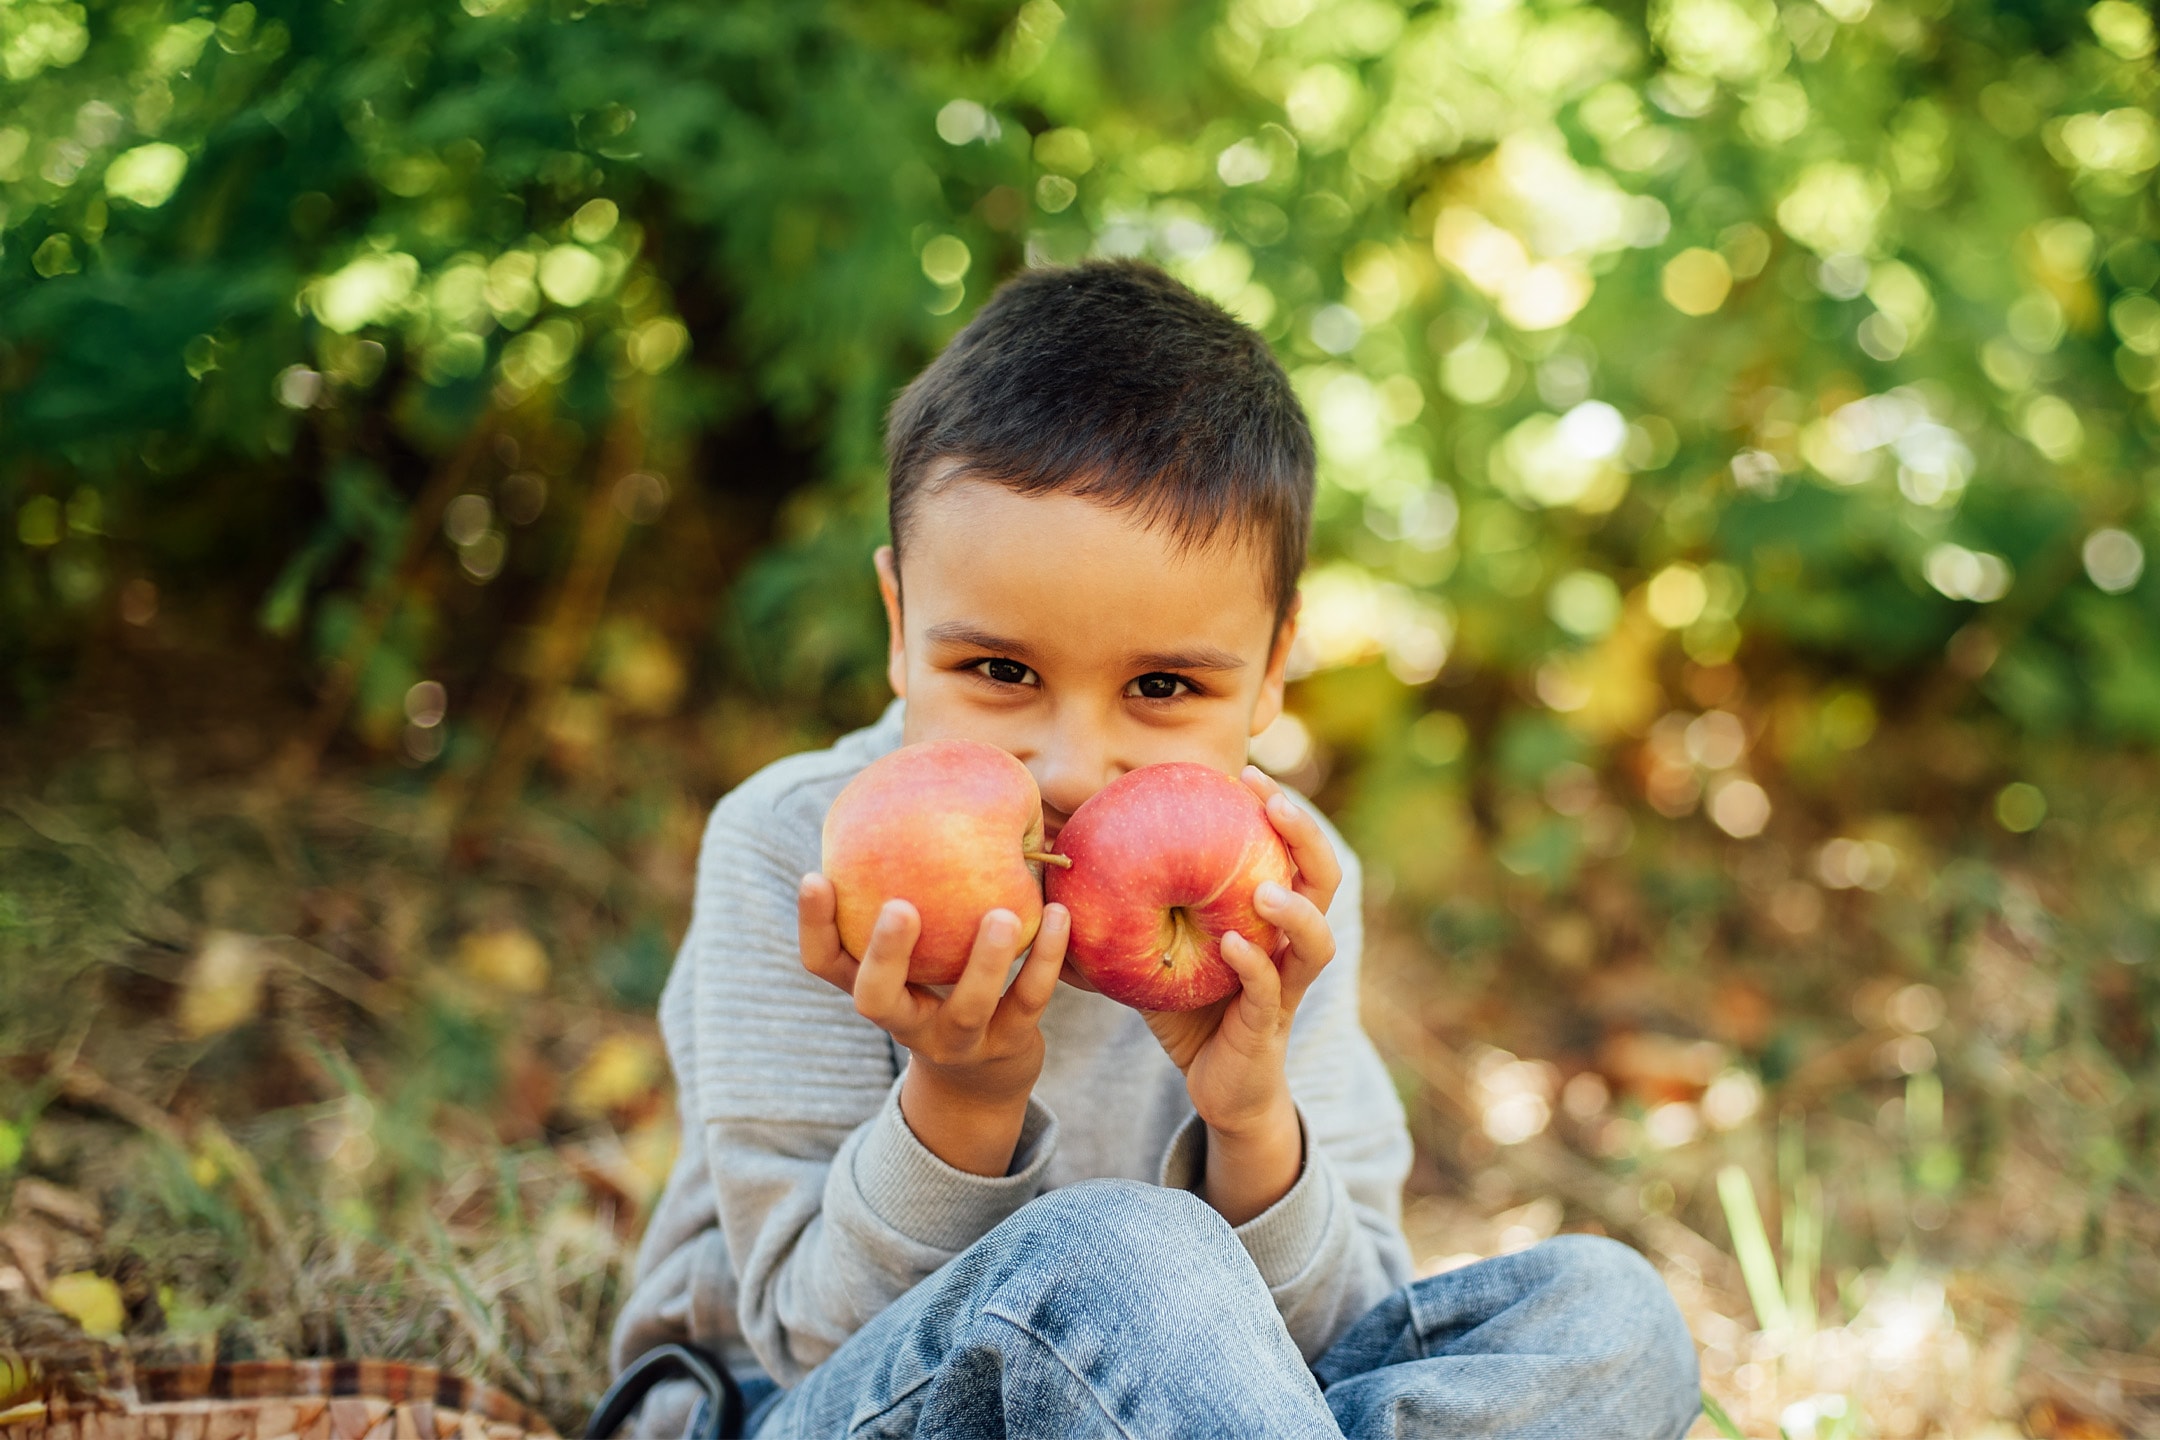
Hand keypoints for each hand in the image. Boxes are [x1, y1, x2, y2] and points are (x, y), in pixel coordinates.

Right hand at [799, 874, 1068, 1175]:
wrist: (986, 1074)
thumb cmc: (944, 981)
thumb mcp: (918, 949)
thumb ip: (910, 890)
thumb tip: (911, 792)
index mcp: (873, 988)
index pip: (824, 963)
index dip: (813, 926)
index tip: (815, 875)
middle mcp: (904, 1020)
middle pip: (876, 998)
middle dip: (885, 953)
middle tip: (900, 907)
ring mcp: (956, 1040)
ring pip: (966, 1008)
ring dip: (983, 961)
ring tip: (1000, 915)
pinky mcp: (1008, 1045)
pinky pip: (1029, 1001)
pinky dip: (1046, 958)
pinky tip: (1058, 914)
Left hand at [1143, 767, 1340, 1222]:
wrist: (1217, 1090)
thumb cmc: (1189, 1011)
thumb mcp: (1157, 951)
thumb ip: (1126, 912)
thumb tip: (1060, 876)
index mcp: (1273, 918)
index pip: (1290, 852)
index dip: (1279, 812)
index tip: (1248, 773)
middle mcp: (1290, 947)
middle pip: (1323, 882)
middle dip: (1306, 837)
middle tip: (1276, 803)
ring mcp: (1286, 989)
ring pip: (1316, 942)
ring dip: (1296, 909)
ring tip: (1267, 886)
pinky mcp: (1267, 1030)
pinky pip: (1270, 993)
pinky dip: (1256, 967)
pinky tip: (1234, 944)